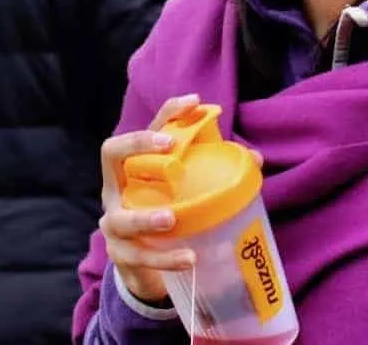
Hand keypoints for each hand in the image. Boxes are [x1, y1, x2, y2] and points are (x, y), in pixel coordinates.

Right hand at [99, 93, 202, 303]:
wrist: (144, 266)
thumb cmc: (166, 215)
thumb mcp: (185, 192)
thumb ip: (213, 174)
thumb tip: (255, 159)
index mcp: (134, 167)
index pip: (147, 128)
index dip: (166, 114)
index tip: (194, 102)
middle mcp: (116, 188)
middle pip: (111, 152)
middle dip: (138, 144)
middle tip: (170, 146)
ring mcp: (113, 221)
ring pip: (120, 216)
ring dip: (145, 217)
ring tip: (171, 219)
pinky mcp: (120, 254)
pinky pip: (138, 256)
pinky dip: (164, 258)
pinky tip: (188, 257)